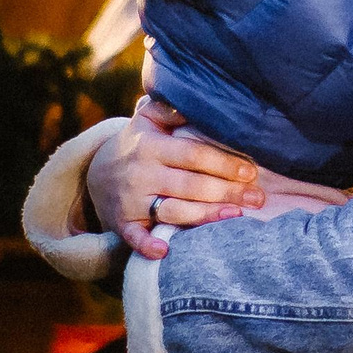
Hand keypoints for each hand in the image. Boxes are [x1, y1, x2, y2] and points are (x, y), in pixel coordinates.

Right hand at [86, 94, 263, 257]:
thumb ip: (171, 109)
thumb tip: (201, 100)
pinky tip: (165, 252)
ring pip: (173, 211)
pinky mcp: (123, 224)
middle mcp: (141, 174)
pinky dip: (147, 246)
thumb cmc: (137, 145)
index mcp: (151, 146)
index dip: (223, 163)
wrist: (95, 174)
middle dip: (227, 191)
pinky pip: (135, 237)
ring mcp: (131, 201)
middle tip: (257, 198)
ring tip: (235, 217)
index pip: (192, 155)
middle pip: (190, 185)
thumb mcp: (147, 120)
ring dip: (205, 216)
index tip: (251, 171)